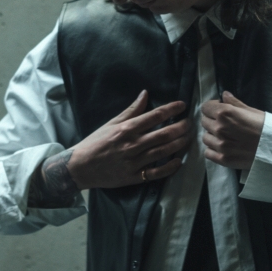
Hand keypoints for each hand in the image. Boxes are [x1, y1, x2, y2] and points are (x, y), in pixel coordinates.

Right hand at [66, 90, 192, 189]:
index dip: (171, 109)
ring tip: (189, 138)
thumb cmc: (96, 142)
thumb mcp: (111, 123)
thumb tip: (145, 94)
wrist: (81, 166)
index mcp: (126, 129)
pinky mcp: (134, 177)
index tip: (182, 105)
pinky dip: (169, 167)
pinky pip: (156, 172)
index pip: (154, 116)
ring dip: (179, 144)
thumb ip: (131, 110)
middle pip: (163, 134)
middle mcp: (132, 144)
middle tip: (190, 123)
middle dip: (180, 127)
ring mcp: (134, 162)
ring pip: (163, 152)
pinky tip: (179, 161)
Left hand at [201, 91, 264, 169]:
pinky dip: (213, 150)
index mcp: (225, 113)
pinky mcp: (223, 159)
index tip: (218, 111)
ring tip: (224, 137)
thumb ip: (234, 103)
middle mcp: (219, 128)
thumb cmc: (266, 127)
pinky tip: (223, 148)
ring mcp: (220, 145)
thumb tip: (224, 95)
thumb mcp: (251, 111)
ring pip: (205, 138)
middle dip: (212, 121)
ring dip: (212, 136)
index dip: (211, 108)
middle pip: (204, 122)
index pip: (205, 107)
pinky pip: (208, 152)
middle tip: (224, 125)